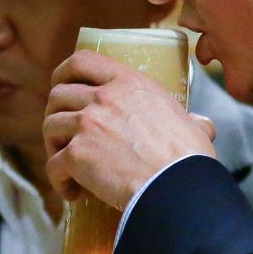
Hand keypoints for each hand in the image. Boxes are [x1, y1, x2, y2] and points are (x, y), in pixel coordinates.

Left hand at [44, 50, 216, 208]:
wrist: (176, 185)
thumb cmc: (188, 157)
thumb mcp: (191, 125)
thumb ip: (191, 120)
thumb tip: (202, 125)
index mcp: (129, 83)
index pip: (83, 61)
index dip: (64, 73)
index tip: (61, 85)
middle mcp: (103, 97)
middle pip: (58, 95)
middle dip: (55, 114)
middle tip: (64, 134)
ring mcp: (87, 124)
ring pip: (50, 127)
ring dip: (54, 147)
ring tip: (67, 166)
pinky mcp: (77, 154)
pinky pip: (53, 165)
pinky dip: (58, 180)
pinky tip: (72, 192)